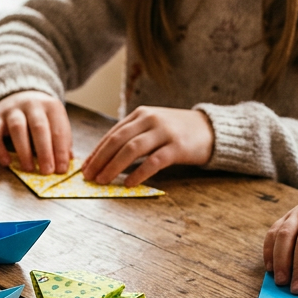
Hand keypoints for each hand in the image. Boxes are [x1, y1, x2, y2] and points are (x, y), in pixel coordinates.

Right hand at [0, 91, 71, 173]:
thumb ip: (62, 141)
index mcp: (51, 106)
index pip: (58, 129)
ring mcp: (12, 110)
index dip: (61, 151)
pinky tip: (6, 163)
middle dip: (44, 152)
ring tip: (29, 168)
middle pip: (39, 127)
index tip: (61, 170)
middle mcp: (32, 105)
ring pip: (17, 128)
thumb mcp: (55, 122)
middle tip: (47, 171)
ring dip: (24, 151)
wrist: (18, 94)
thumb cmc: (41, 116)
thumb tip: (66, 163)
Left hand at [81, 106, 213, 185]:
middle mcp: (151, 120)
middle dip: (100, 159)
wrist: (211, 130)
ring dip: (113, 167)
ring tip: (103, 181)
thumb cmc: (177, 132)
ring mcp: (164, 132)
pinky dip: (138, 173)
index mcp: (141, 114)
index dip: (97, 152)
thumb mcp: (153, 126)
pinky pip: (153, 161)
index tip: (85, 167)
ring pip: (132, 149)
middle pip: (118, 140)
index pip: (112, 133)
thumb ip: (132, 136)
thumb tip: (105, 158)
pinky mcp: (177, 147)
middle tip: (89, 176)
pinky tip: (128, 183)